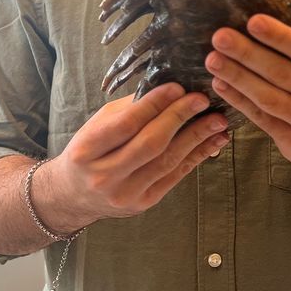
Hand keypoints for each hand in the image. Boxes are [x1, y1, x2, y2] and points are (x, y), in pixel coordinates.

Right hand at [38, 84, 228, 230]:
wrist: (73, 195)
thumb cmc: (88, 151)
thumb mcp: (97, 125)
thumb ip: (129, 109)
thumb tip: (168, 90)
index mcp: (87, 150)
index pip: (126, 124)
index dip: (154, 104)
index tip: (178, 87)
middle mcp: (105, 176)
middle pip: (150, 144)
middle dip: (179, 118)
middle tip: (202, 99)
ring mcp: (126, 194)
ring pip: (168, 161)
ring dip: (197, 138)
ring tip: (217, 120)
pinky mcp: (144, 203)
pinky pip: (176, 176)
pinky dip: (197, 156)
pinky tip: (214, 141)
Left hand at [206, 14, 290, 177]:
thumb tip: (258, 25)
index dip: (279, 37)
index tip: (252, 21)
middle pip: (283, 74)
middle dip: (248, 54)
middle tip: (221, 37)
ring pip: (269, 98)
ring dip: (237, 77)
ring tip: (213, 60)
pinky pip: (260, 117)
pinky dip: (238, 99)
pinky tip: (220, 84)